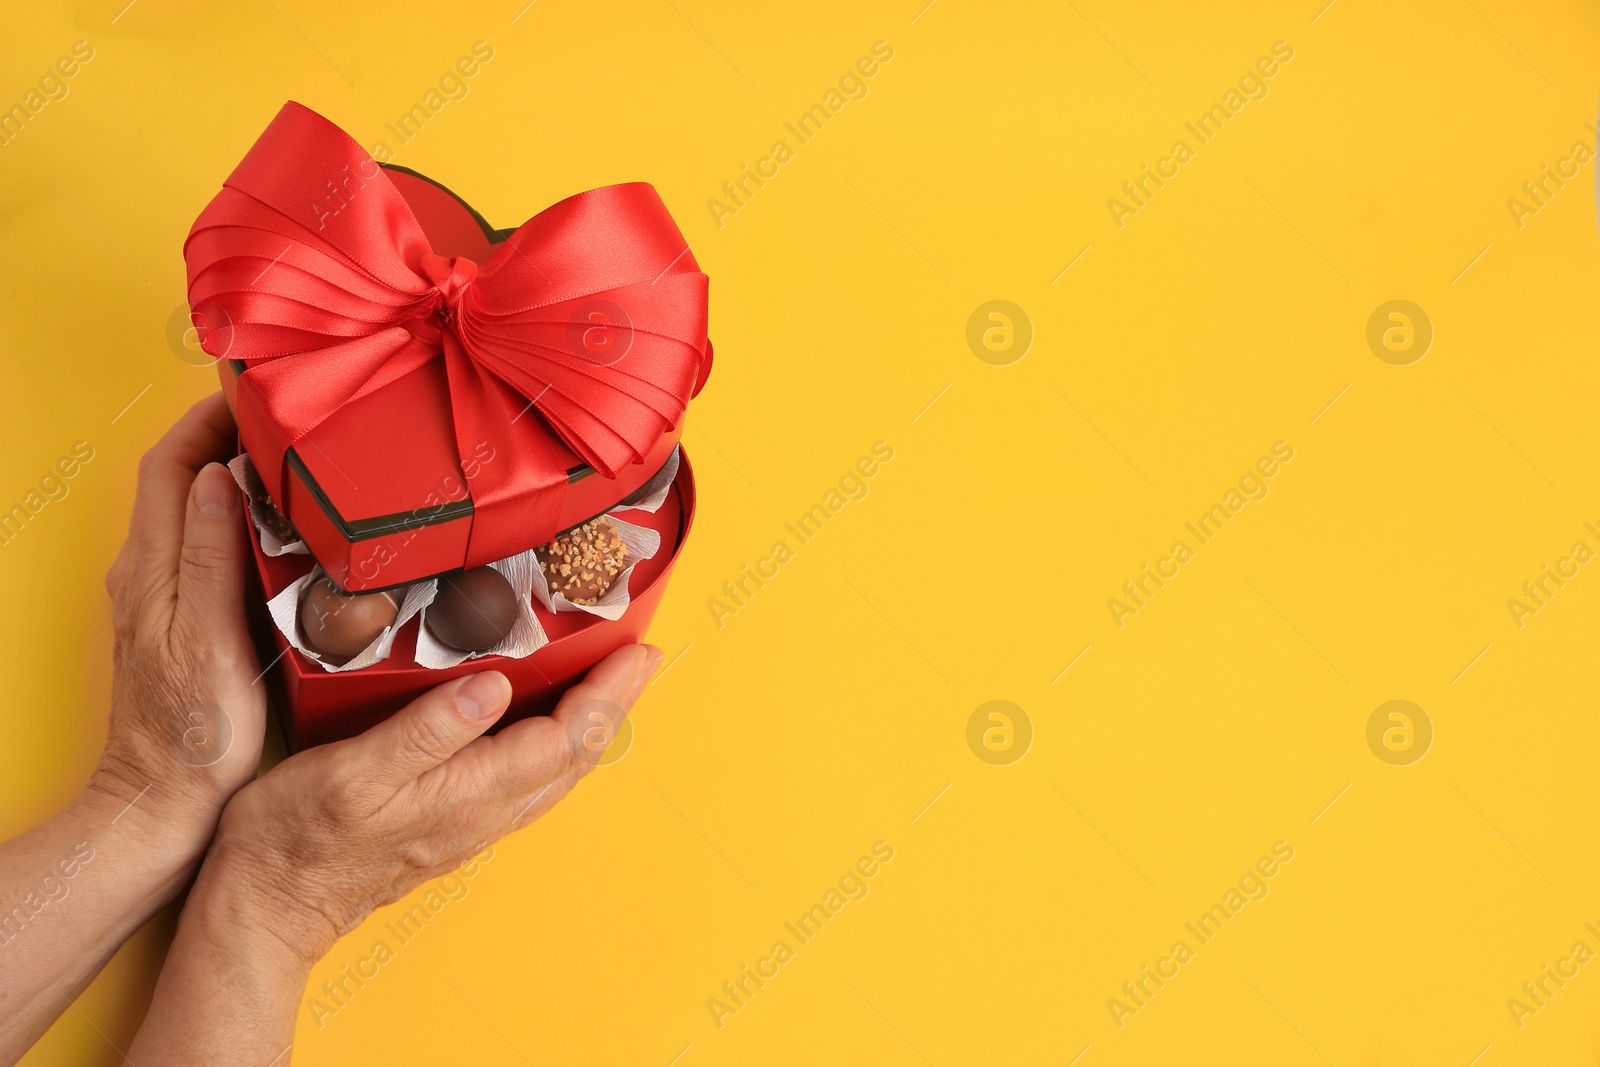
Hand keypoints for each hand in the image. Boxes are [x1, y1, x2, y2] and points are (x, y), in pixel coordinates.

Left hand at [0, 393, 266, 1060]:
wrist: (167, 800)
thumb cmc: (188, 733)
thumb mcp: (202, 639)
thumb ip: (207, 554)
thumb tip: (216, 478)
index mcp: (152, 569)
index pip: (171, 464)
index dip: (210, 417)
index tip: (256, 390)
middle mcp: (153, 575)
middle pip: (184, 477)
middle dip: (231, 434)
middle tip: (291, 416)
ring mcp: (170, 598)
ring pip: (201, 510)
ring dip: (242, 476)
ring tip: (299, 459)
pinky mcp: (192, 622)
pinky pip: (217, 548)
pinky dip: (250, 521)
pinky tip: (292, 532)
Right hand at [202, 643, 660, 964]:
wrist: (268, 908)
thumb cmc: (296, 840)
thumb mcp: (353, 772)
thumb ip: (428, 729)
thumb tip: (495, 686)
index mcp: (467, 794)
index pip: (564, 739)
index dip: (606, 695)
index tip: (638, 654)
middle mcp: (482, 814)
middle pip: (574, 758)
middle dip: (614, 706)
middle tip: (641, 659)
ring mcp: (470, 825)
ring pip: (555, 774)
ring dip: (590, 728)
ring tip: (608, 687)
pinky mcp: (452, 827)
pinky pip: (527, 784)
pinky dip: (555, 749)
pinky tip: (545, 730)